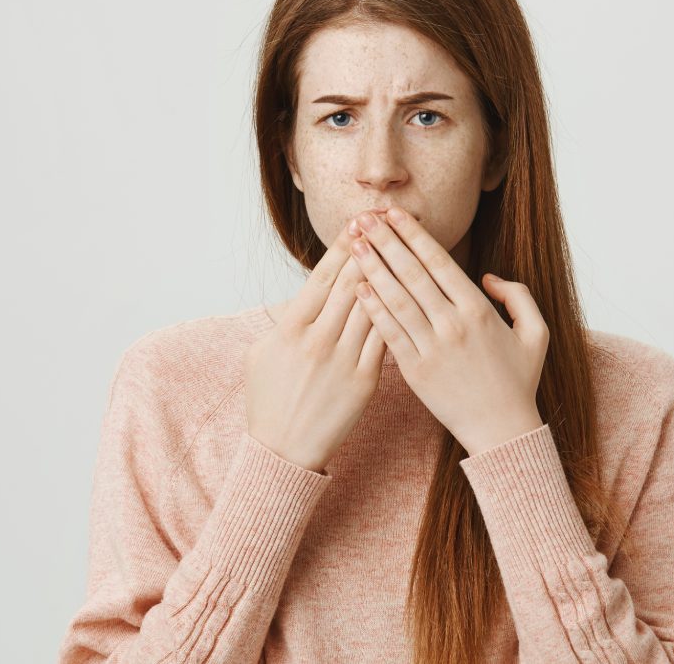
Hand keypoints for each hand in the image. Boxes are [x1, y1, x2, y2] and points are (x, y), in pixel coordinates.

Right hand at [242, 218, 387, 471]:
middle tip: (387, 221)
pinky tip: (411, 292)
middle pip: (353, 282)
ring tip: (404, 247)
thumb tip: (307, 293)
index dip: (343, 246)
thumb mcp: (262, 353)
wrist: (283, 451)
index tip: (358, 222)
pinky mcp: (365, 379)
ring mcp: (344, 359)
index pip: (324, 276)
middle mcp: (319, 339)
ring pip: (374, 305)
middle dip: (371, 248)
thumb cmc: (269, 400)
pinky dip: (397, 312)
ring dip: (390, 273)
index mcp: (291, 327)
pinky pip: (385, 337)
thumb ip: (286, 320)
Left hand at [347, 206, 548, 456]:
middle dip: (385, 241)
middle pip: (411, 273)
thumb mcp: (536, 333)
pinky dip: (372, 308)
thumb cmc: (519, 381)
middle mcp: (452, 325)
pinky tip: (357, 288)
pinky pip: (389, 333)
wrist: (502, 432)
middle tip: (362, 218)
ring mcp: (431, 348)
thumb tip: (488, 277)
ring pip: (395, 299)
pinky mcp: (415, 372)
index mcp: (479, 310)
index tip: (393, 214)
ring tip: (353, 245)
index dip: (413, 234)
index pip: (438, 261)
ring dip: (372, 268)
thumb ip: (518, 296)